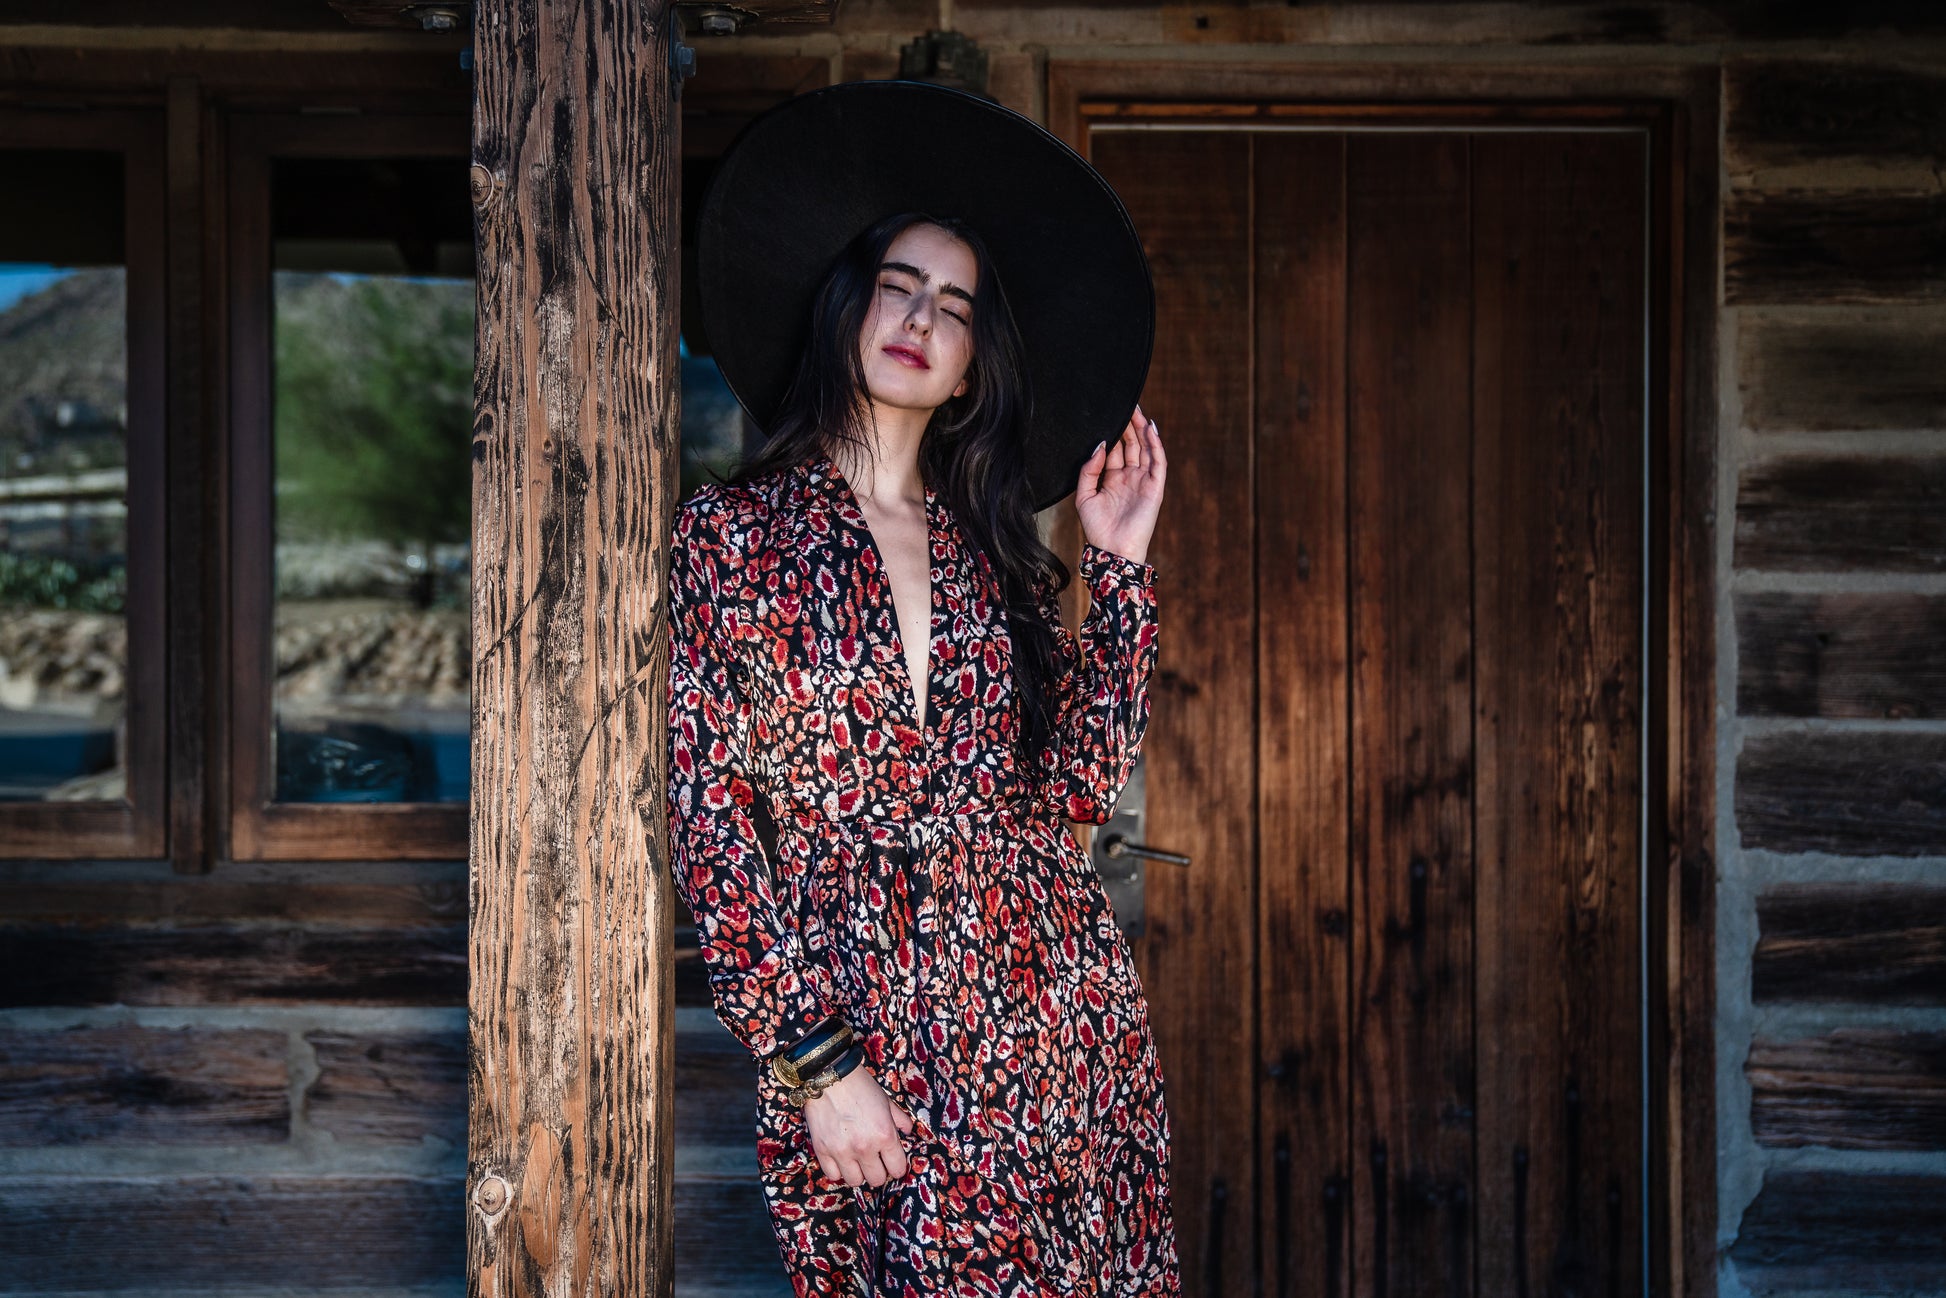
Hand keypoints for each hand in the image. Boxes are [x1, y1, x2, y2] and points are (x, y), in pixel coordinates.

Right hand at [802, 1063, 915, 1188]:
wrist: (829, 1075)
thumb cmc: (861, 1086)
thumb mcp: (887, 1100)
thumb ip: (900, 1120)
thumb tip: (908, 1132)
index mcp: (885, 1135)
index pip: (897, 1169)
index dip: (896, 1166)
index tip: (892, 1162)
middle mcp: (865, 1147)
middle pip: (877, 1179)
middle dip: (879, 1171)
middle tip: (875, 1160)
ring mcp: (842, 1151)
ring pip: (855, 1181)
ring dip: (858, 1172)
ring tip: (857, 1160)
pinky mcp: (822, 1150)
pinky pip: (833, 1175)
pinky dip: (838, 1169)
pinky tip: (841, 1158)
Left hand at [1076, 403, 1165, 566]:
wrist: (1112, 551)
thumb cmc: (1097, 528)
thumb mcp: (1084, 495)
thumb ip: (1089, 469)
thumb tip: (1101, 445)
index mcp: (1113, 479)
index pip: (1115, 449)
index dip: (1114, 432)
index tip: (1107, 413)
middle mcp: (1130, 477)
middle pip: (1131, 444)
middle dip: (1128, 425)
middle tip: (1124, 403)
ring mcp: (1144, 481)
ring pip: (1145, 449)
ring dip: (1141, 429)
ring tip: (1136, 409)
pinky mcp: (1155, 487)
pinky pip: (1158, 461)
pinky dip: (1155, 444)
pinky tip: (1149, 428)